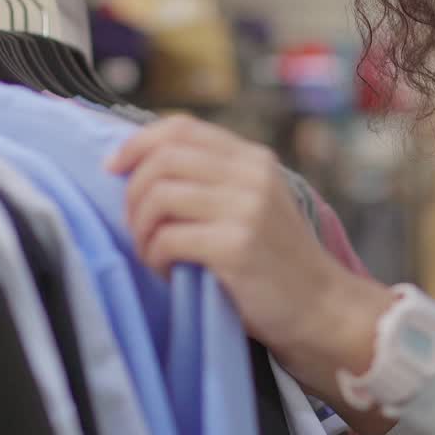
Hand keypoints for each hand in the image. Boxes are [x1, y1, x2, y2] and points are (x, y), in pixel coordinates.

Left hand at [106, 114, 395, 399]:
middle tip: (136, 226)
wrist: (322, 307)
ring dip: (142, 228)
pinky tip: (168, 271)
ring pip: (159, 194)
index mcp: (252, 158)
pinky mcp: (236, 245)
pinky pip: (168, 238)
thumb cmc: (276, 263)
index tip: (113, 168)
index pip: (181, 127)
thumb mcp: (252, 204)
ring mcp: (246, 208)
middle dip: (133, 192)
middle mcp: (251, 174)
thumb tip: (138, 168)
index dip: (137, 143)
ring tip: (154, 252)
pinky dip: (155, 256)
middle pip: (163, 158)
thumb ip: (212, 180)